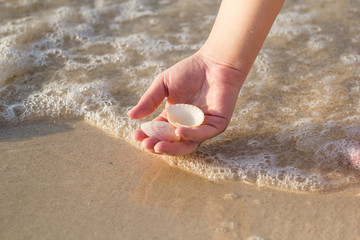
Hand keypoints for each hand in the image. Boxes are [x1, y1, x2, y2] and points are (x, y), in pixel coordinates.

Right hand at [127, 51, 245, 154]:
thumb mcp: (163, 84)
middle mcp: (187, 126)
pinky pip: (203, 135)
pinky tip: (179, 131)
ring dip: (173, 148)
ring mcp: (202, 127)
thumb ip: (149, 100)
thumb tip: (130, 116)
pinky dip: (191, 135)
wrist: (214, 62)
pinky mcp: (217, 124)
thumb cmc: (189, 71)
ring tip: (158, 145)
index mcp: (174, 118)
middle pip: (172, 143)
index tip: (136, 136)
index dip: (147, 136)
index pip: (159, 132)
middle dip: (158, 146)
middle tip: (146, 145)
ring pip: (187, 145)